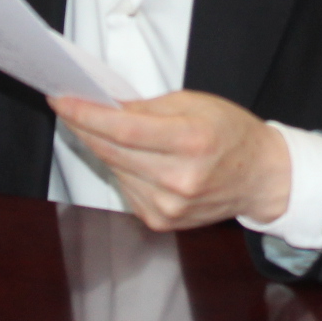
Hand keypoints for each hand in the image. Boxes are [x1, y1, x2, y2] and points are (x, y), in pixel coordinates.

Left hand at [48, 90, 290, 231]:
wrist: (260, 177)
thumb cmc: (231, 134)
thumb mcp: (196, 103)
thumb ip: (148, 107)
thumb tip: (106, 107)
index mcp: (191, 142)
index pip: (124, 129)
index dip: (87, 114)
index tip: (61, 99)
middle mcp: (179, 179)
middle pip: (112, 150)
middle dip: (83, 125)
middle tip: (66, 105)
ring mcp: (169, 206)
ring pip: (115, 169)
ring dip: (101, 146)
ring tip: (97, 126)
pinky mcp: (161, 220)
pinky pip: (125, 188)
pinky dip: (119, 168)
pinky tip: (127, 155)